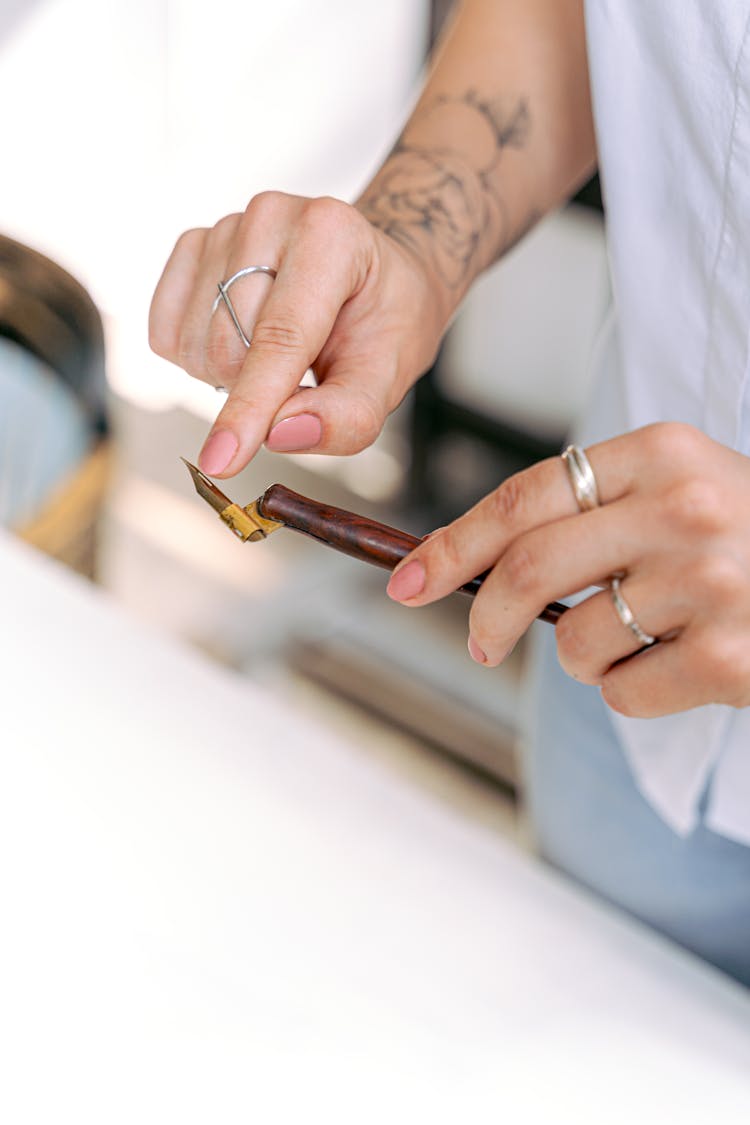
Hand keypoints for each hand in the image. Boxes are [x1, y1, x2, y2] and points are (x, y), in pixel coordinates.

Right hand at [149, 192, 447, 476]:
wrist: (374, 274)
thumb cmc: (384, 320)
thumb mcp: (391, 375)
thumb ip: (348, 416)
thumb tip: (281, 435)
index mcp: (332, 234)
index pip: (280, 337)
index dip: (250, 406)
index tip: (222, 461)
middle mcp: (271, 215)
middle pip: (229, 347)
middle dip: (257, 391)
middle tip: (304, 376)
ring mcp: (225, 226)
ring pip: (193, 345)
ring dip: (229, 375)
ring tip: (279, 354)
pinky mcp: (191, 246)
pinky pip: (166, 333)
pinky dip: (198, 357)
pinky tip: (241, 341)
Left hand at [386, 423, 749, 717]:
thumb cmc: (748, 536)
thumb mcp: (680, 491)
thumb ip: (593, 513)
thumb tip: (479, 566)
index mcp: (663, 453)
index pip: (525, 497)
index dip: (454, 543)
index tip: (408, 579)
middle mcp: (685, 508)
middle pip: (531, 567)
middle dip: (487, 615)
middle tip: (480, 641)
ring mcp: (710, 582)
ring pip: (575, 642)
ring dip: (587, 657)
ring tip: (649, 637)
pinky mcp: (727, 657)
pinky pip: (620, 693)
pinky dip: (631, 692)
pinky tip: (685, 664)